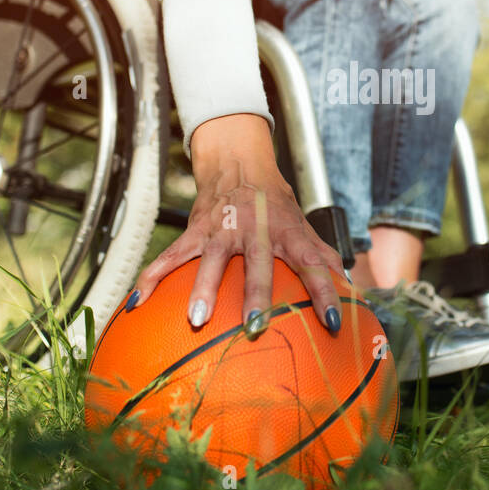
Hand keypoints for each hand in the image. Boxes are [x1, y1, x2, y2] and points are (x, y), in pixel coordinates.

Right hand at [128, 114, 345, 335]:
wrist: (238, 163)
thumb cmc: (275, 202)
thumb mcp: (302, 224)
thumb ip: (323, 255)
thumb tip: (351, 287)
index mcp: (288, 232)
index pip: (313, 264)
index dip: (326, 291)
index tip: (333, 322)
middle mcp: (256, 230)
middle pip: (258, 265)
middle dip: (256, 296)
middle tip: (254, 327)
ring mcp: (222, 230)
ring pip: (211, 262)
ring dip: (204, 289)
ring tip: (196, 320)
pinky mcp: (195, 231)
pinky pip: (171, 257)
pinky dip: (152, 279)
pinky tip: (137, 304)